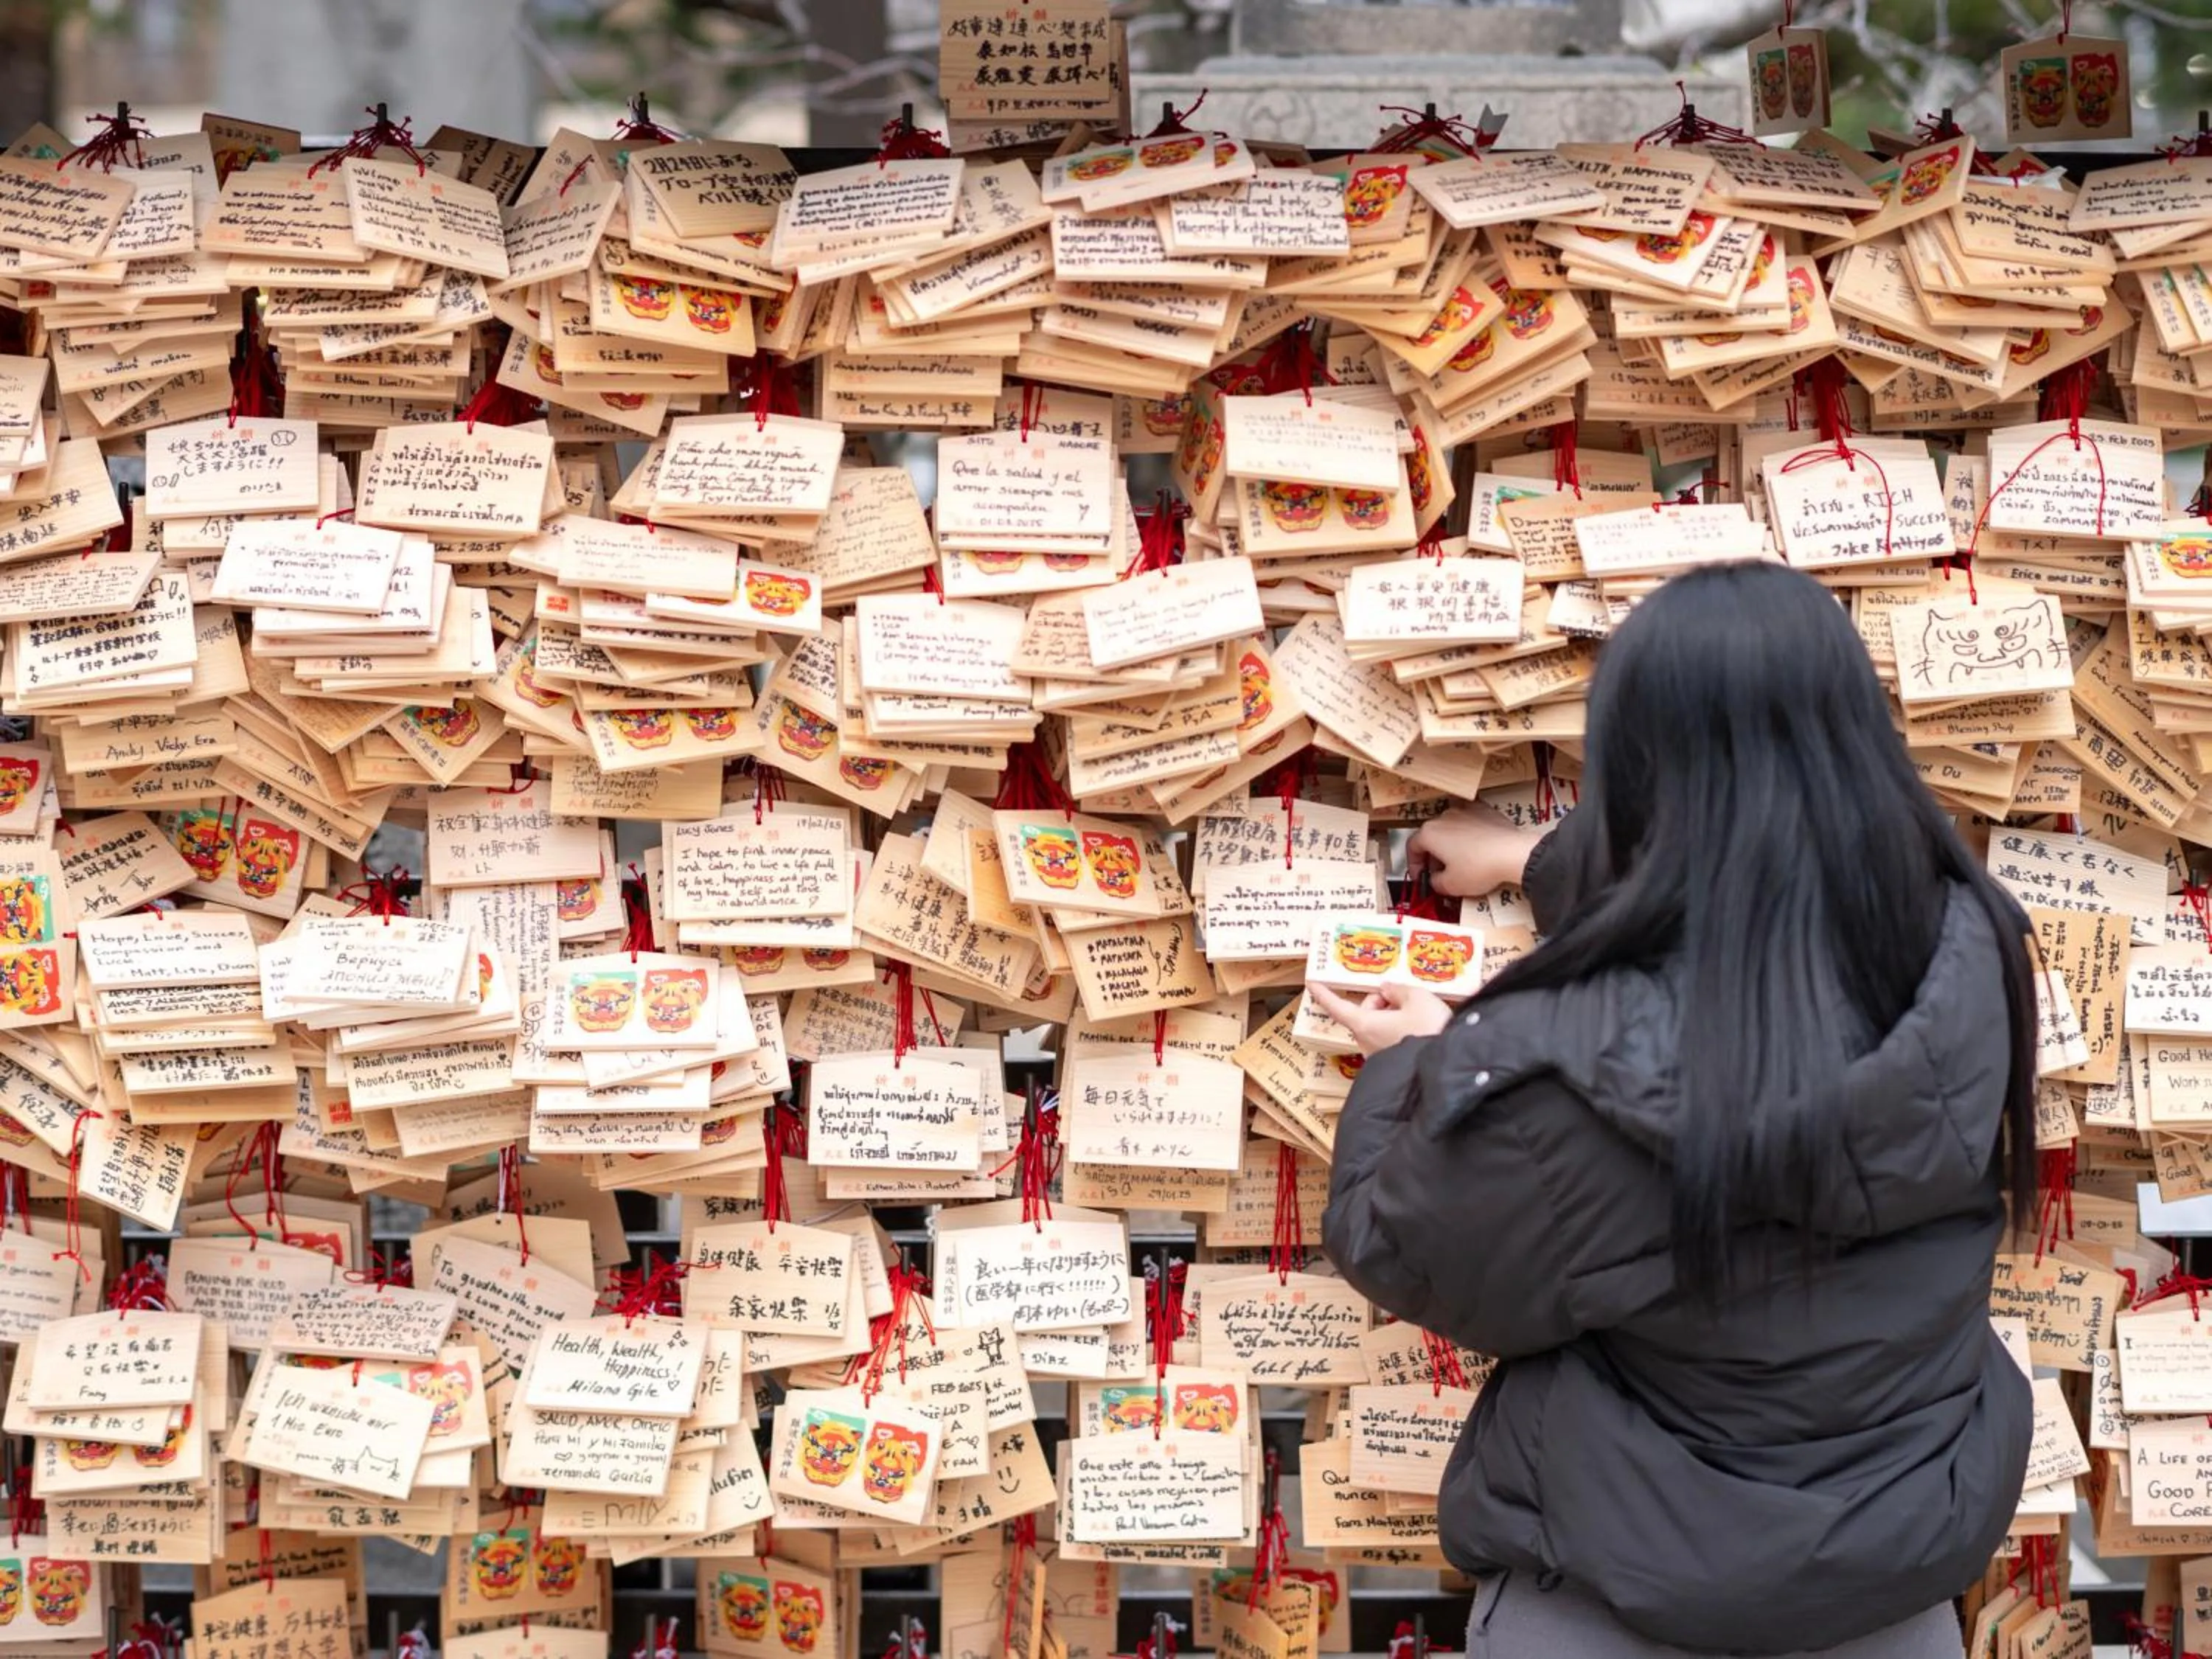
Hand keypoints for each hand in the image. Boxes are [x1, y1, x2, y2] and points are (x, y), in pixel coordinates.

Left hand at [1308, 983, 1452, 1055]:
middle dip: (1382, 1002)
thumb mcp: (1418, 998)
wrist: (1449, 1070)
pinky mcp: (1392, 1065)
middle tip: (1406, 999)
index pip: (1337, 1007)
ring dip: (1394, 1017)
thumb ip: (1399, 990)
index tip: (1312, 983)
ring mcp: (1378, 1056)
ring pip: (1379, 1027)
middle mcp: (1365, 1042)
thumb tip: (1388, 990)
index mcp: (1364, 1024)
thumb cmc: (1430, 1031)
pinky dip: (1401, 1031)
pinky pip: (1390, 1040)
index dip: (1324, 994)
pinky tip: (1422, 1030)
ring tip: (1420, 1016)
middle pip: (1365, 1014)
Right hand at [1409, 804, 1546, 898]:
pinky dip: (1469, 834)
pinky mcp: (1484, 811)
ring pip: (1450, 828)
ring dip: (1450, 843)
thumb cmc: (1481, 866)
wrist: (1513, 854)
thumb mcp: (1450, 886)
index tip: (1421, 876)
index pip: (1412, 847)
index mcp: (1430, 833)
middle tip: (1439, 873)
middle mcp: (1444, 817)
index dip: (1414, 865)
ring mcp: (1465, 811)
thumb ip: (1435, 883)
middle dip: (1432, 856)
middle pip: (1430, 836)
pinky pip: (1470, 822)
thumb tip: (1436, 881)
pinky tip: (1476, 847)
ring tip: (1460, 861)